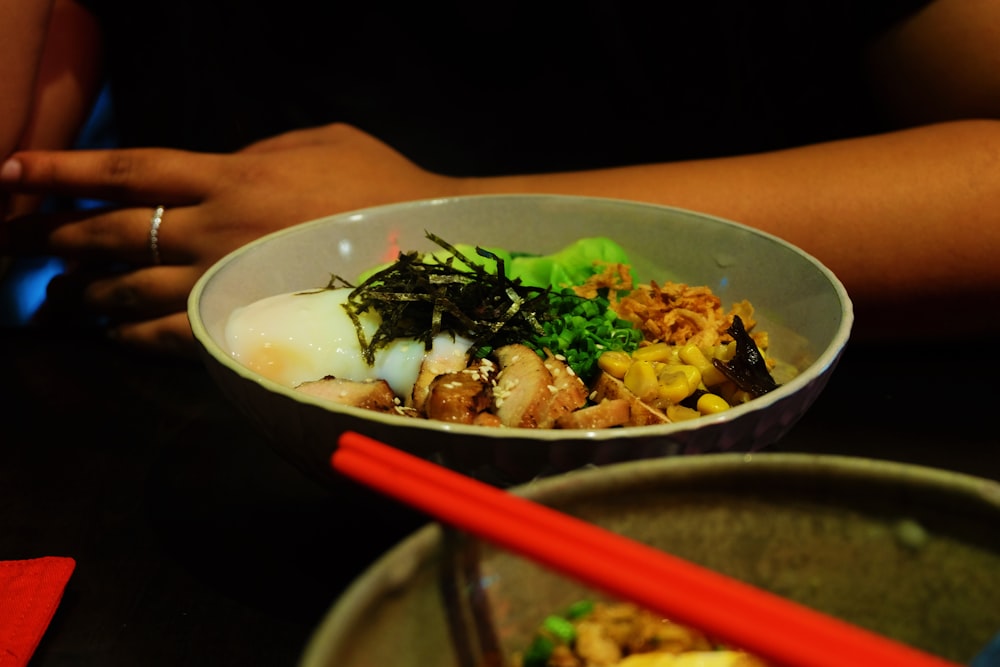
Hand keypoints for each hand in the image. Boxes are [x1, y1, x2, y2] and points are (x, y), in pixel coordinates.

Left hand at [0, 123, 456, 355]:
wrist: (431, 252)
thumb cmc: (384, 186)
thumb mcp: (321, 139)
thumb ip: (259, 147)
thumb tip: (217, 166)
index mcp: (234, 173)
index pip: (129, 170)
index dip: (65, 170)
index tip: (16, 171)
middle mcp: (218, 228)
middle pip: (115, 232)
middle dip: (64, 236)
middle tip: (35, 240)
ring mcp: (231, 282)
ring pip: (131, 291)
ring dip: (89, 292)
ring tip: (68, 295)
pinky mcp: (248, 325)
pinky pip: (172, 337)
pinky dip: (134, 337)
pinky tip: (118, 335)